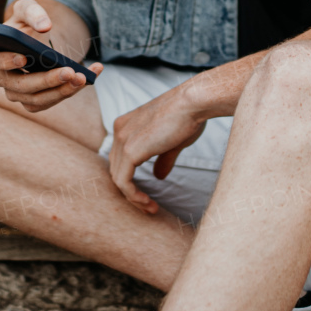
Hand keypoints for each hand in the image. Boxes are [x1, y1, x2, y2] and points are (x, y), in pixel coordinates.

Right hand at [0, 0, 102, 112]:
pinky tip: (87, 77)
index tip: (23, 58)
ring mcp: (15, 93)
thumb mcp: (27, 9)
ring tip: (81, 77)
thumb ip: (33, 12)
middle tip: (69, 71)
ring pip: (36, 99)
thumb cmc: (25, 24)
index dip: (4, 62)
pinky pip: (49, 101)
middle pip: (18, 86)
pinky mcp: (32, 102)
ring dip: (61, 90)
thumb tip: (45, 26)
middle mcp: (0, 78)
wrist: (36, 39)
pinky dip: (69, 91)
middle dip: (45, 80)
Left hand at [107, 84, 206, 214]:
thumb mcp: (172, 142)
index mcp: (125, 126)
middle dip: (131, 192)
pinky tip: (147, 202)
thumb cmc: (188, 116)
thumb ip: (162, 159)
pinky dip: (133, 195)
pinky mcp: (130, 150)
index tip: (148, 195)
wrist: (193, 102)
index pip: (120, 160)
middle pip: (117, 170)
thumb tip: (158, 176)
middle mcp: (119, 131)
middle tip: (149, 206)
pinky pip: (123, 181)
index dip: (131, 180)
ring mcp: (122, 140)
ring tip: (150, 208)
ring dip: (133, 198)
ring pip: (118, 179)